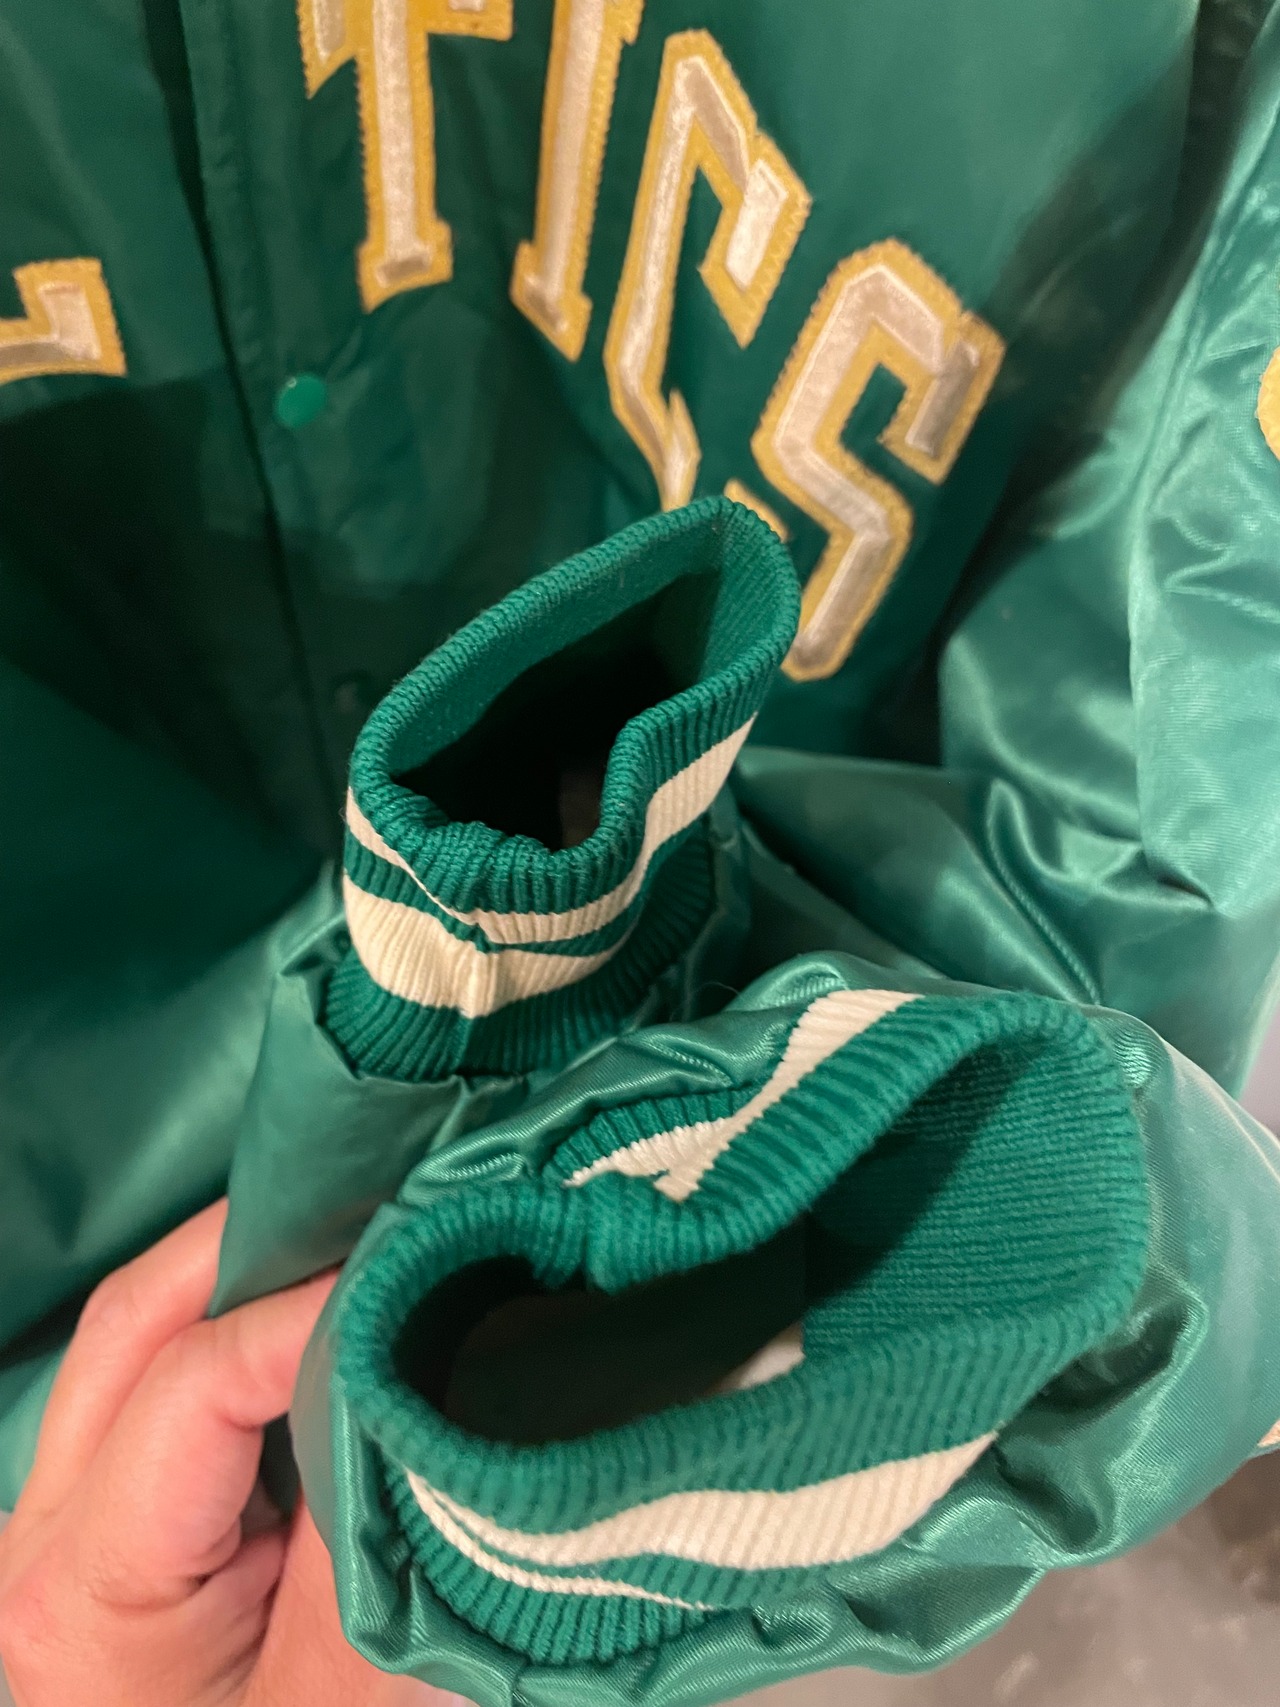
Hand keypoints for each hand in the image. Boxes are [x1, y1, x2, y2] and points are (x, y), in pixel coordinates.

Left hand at [0, 1202, 449, 1706]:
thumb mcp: (357, 1663)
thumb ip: (372, 1485)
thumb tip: (405, 1322)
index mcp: (78, 1591)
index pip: (194, 1384)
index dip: (313, 1306)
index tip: (427, 1258)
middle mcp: (40, 1535)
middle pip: (133, 1323)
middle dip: (256, 1238)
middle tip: (381, 1194)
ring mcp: (62, 1520)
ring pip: (137, 1333)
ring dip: (247, 1269)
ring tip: (363, 1230)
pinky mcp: (110, 1517)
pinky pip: (164, 1378)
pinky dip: (244, 1322)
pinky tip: (327, 1302)